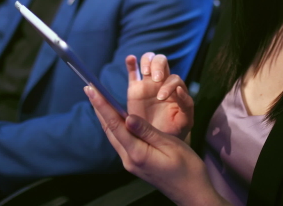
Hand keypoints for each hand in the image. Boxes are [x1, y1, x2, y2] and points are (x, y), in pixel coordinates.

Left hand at [86, 87, 228, 205]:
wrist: (193, 194)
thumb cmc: (187, 168)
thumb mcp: (170, 145)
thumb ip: (147, 131)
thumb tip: (127, 117)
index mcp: (137, 153)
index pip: (114, 124)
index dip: (102, 105)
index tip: (91, 88)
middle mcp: (129, 159)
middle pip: (109, 129)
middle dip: (99, 108)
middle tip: (89, 88)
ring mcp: (131, 162)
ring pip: (113, 135)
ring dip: (105, 116)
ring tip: (98, 98)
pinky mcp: (135, 163)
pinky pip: (121, 140)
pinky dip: (115, 126)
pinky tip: (114, 118)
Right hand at [126, 53, 193, 139]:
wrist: (156, 142)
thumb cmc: (173, 132)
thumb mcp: (185, 121)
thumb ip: (186, 104)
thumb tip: (179, 89)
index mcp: (176, 90)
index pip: (174, 78)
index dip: (168, 85)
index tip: (161, 97)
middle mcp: (162, 83)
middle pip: (161, 62)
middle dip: (158, 66)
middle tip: (155, 78)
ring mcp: (148, 84)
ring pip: (148, 61)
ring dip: (147, 62)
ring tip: (145, 72)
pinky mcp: (134, 89)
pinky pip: (132, 72)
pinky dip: (131, 62)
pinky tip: (131, 59)